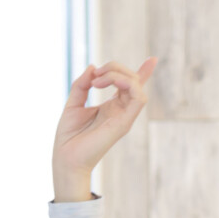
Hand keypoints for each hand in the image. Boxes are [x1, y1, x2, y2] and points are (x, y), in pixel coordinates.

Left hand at [52, 57, 157, 200]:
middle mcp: (121, 110)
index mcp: (111, 107)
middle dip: (115, 67)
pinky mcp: (124, 123)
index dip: (143, 72)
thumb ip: (82, 84)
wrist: (66, 158)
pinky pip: (139, 98)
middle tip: (96, 74)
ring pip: (136, 86)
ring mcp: (124, 117)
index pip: (131, 87)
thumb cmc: (69, 137)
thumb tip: (92, 66)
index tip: (153, 59)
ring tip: (98, 80)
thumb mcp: (73, 103)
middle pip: (132, 80)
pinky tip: (106, 84)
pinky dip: (128, 84)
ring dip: (118, 74)